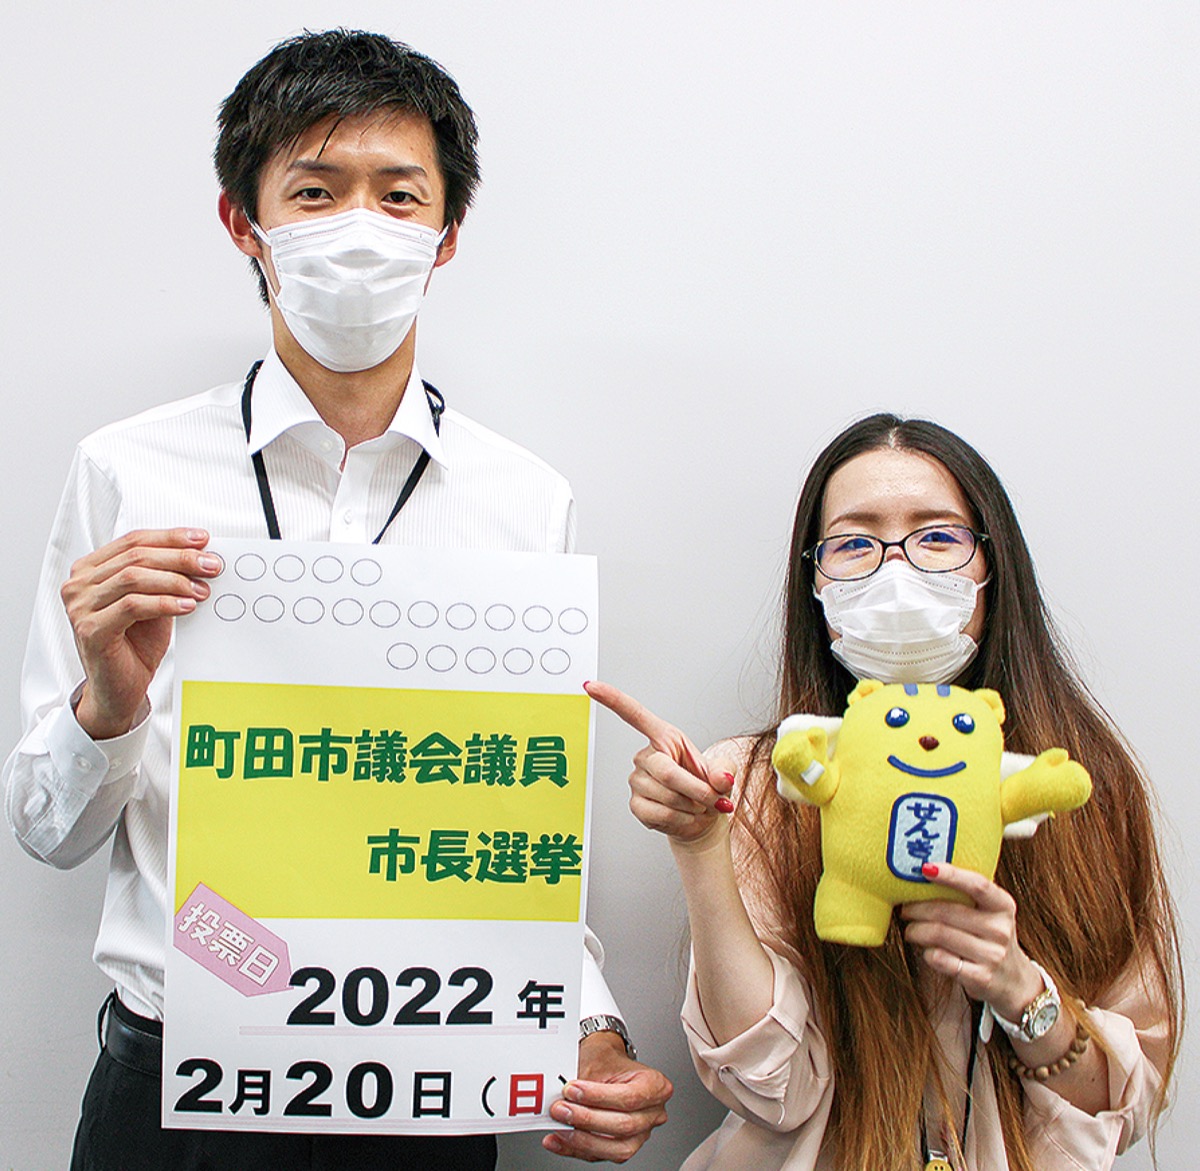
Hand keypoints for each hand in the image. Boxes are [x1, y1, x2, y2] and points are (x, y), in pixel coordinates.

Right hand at [62, 528, 222, 738]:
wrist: (120, 687)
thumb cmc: (134, 645)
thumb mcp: (154, 602)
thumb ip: (166, 578)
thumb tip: (202, 556)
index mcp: (91, 569)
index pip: (134, 541)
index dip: (170, 537)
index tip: (202, 539)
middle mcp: (80, 584)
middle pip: (136, 557)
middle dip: (180, 558)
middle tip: (210, 565)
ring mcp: (80, 606)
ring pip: (133, 578)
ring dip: (175, 581)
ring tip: (202, 590)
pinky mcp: (90, 629)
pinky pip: (133, 606)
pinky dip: (164, 603)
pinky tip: (186, 607)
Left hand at [544, 1030, 671, 1162]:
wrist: (604, 1064)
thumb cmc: (606, 1058)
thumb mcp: (598, 1057)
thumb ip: (584, 1079)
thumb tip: (562, 1097)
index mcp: (655, 1086)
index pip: (630, 1097)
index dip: (599, 1097)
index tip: (572, 1089)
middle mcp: (653, 1113)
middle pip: (624, 1125)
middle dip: (587, 1119)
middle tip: (561, 1108)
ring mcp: (640, 1134)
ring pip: (615, 1148)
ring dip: (582, 1139)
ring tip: (558, 1126)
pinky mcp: (621, 1148)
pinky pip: (599, 1156)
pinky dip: (575, 1149)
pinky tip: (558, 1139)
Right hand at [584, 680, 732, 843]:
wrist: (702, 816)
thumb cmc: (707, 787)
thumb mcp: (721, 775)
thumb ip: (722, 774)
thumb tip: (722, 778)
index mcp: (665, 738)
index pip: (635, 715)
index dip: (612, 700)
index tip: (591, 686)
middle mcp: (646, 757)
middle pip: (666, 772)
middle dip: (696, 790)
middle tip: (712, 799)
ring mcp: (638, 781)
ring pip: (668, 797)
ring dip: (692, 807)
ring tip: (697, 806)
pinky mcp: (636, 804)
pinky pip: (661, 814)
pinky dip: (682, 820)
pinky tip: (684, 815)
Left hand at [900, 862, 1043, 1020]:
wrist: (1015, 981)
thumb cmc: (990, 938)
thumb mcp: (990, 913)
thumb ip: (967, 894)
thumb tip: (925, 872)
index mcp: (1003, 906)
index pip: (977, 885)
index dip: (950, 875)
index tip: (925, 868)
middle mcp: (1000, 929)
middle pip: (946, 911)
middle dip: (917, 908)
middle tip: (905, 909)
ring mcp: (993, 955)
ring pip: (939, 934)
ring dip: (915, 930)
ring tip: (911, 930)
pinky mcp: (981, 977)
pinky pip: (941, 959)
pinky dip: (927, 953)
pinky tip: (927, 950)